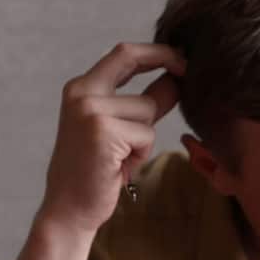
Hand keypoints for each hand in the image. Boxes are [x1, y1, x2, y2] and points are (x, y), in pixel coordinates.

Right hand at [38, 42, 184, 233]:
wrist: (70, 208)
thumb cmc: (97, 171)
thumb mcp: (120, 130)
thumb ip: (145, 102)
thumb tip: (176, 79)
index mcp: (80, 89)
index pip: (122, 53)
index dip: (155, 51)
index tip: (182, 58)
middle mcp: (81, 92)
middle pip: (131, 58)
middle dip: (165, 60)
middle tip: (189, 71)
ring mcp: (90, 109)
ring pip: (147, 108)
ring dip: (146, 136)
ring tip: (123, 157)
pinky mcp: (103, 131)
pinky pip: (146, 134)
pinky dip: (142, 153)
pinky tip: (120, 167)